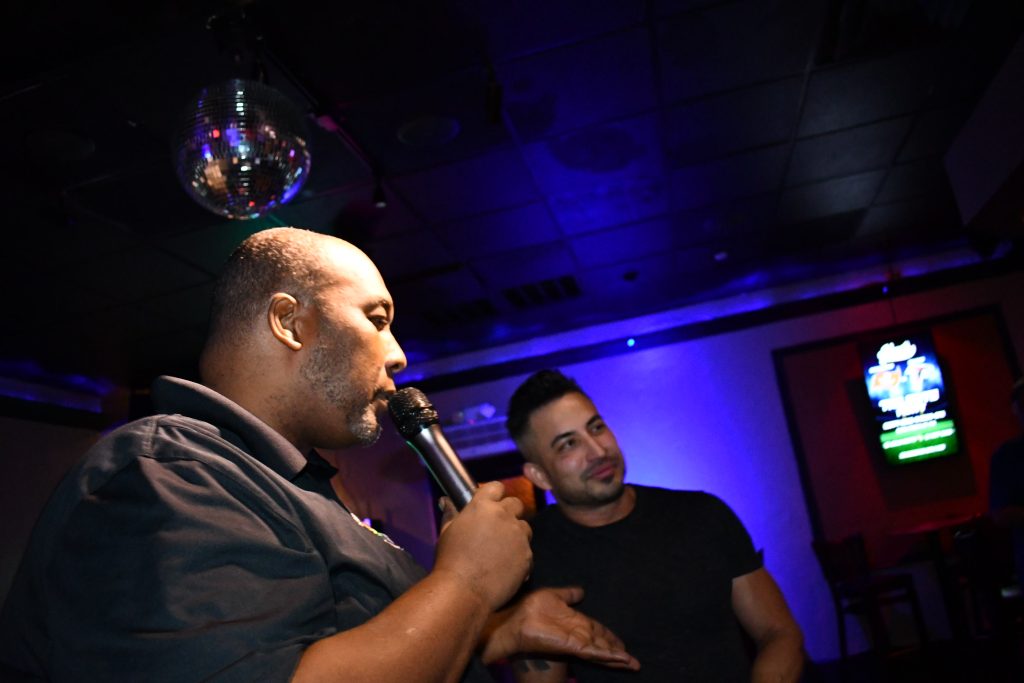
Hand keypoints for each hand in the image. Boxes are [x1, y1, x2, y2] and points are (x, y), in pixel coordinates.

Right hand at [433, 481, 532, 609]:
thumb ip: (451, 513)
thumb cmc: (450, 561)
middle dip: (510, 512)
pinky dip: (520, 556)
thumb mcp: (446, 533)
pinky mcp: (527, 555)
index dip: (495, 494)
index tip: (492, 503)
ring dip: (517, 533)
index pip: (496, 487)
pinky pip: (527, 550)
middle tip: (498, 527)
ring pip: (525, 527)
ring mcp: (518, 535)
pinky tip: (506, 567)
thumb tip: (446, 500)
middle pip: (516, 503)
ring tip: (502, 550)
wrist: (464, 591)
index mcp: (482, 506)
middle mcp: (504, 516)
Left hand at [480, 587, 639, 670]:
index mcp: (576, 622)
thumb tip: (582, 591)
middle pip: (603, 644)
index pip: (597, 630)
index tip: (622, 643)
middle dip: (617, 651)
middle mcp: (579, 634)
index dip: (609, 636)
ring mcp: (578, 642)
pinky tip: (621, 660)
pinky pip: (595, 652)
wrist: (517, 620)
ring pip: (602, 651)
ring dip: (617, 657)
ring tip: (632, 663)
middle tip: (633, 660)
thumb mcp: (554, 596)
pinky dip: (609, 656)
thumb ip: (568, 595)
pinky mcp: (574, 647)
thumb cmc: (531, 609)